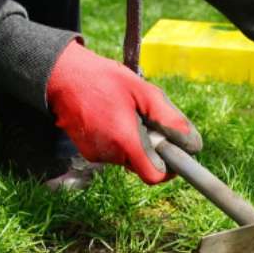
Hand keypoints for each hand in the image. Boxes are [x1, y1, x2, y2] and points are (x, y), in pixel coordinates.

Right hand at [46, 41, 201, 183]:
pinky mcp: (88, 151)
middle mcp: (109, 154)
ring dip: (135, 141)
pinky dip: (120, 139)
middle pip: (143, 165)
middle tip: (146, 118)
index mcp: (125, 141)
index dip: (169, 168)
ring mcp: (96, 155)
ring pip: (129, 158)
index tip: (173, 151)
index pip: (154, 176)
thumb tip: (192, 144)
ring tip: (126, 112)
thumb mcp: (143, 91)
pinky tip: (113, 116)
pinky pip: (114, 152)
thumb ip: (169, 118)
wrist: (61, 76)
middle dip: (151, 147)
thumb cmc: (104, 79)